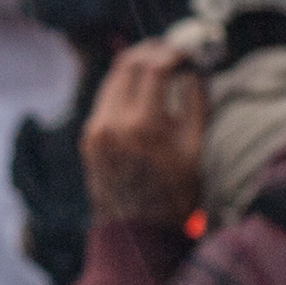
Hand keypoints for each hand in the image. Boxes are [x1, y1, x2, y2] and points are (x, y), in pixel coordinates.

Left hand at [82, 40, 207, 228]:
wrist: (137, 233)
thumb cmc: (174, 197)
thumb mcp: (195, 151)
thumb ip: (197, 105)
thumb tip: (197, 72)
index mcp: (143, 126)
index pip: (154, 67)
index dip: (174, 54)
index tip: (189, 54)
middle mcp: (112, 123)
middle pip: (128, 64)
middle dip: (152, 51)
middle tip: (173, 52)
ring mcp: (95, 129)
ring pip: (112, 78)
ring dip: (135, 66)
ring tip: (160, 68)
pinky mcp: (88, 137)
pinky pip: (105, 100)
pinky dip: (123, 87)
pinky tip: (142, 91)